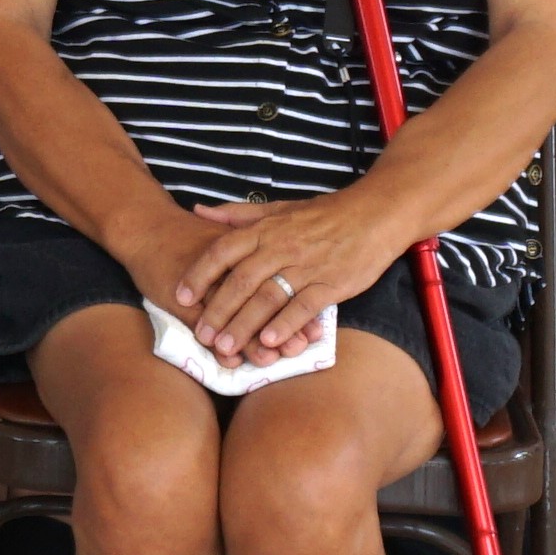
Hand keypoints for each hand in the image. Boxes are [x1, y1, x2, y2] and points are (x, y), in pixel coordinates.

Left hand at [153, 194, 367, 366]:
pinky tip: (268, 342)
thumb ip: (238, 214)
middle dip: (218, 309)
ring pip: (268, 297)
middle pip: (242, 280)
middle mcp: (282, 247)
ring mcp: (307, 266)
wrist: (375, 214)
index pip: (224, 250)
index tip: (180, 296)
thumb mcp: (278, 207)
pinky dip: (284, 325)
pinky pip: (303, 306)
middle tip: (200, 335)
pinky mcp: (332, 284)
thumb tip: (197, 211)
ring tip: (226, 346)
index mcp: (267, 228)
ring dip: (245, 324)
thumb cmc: (324, 214)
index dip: (200, 274)